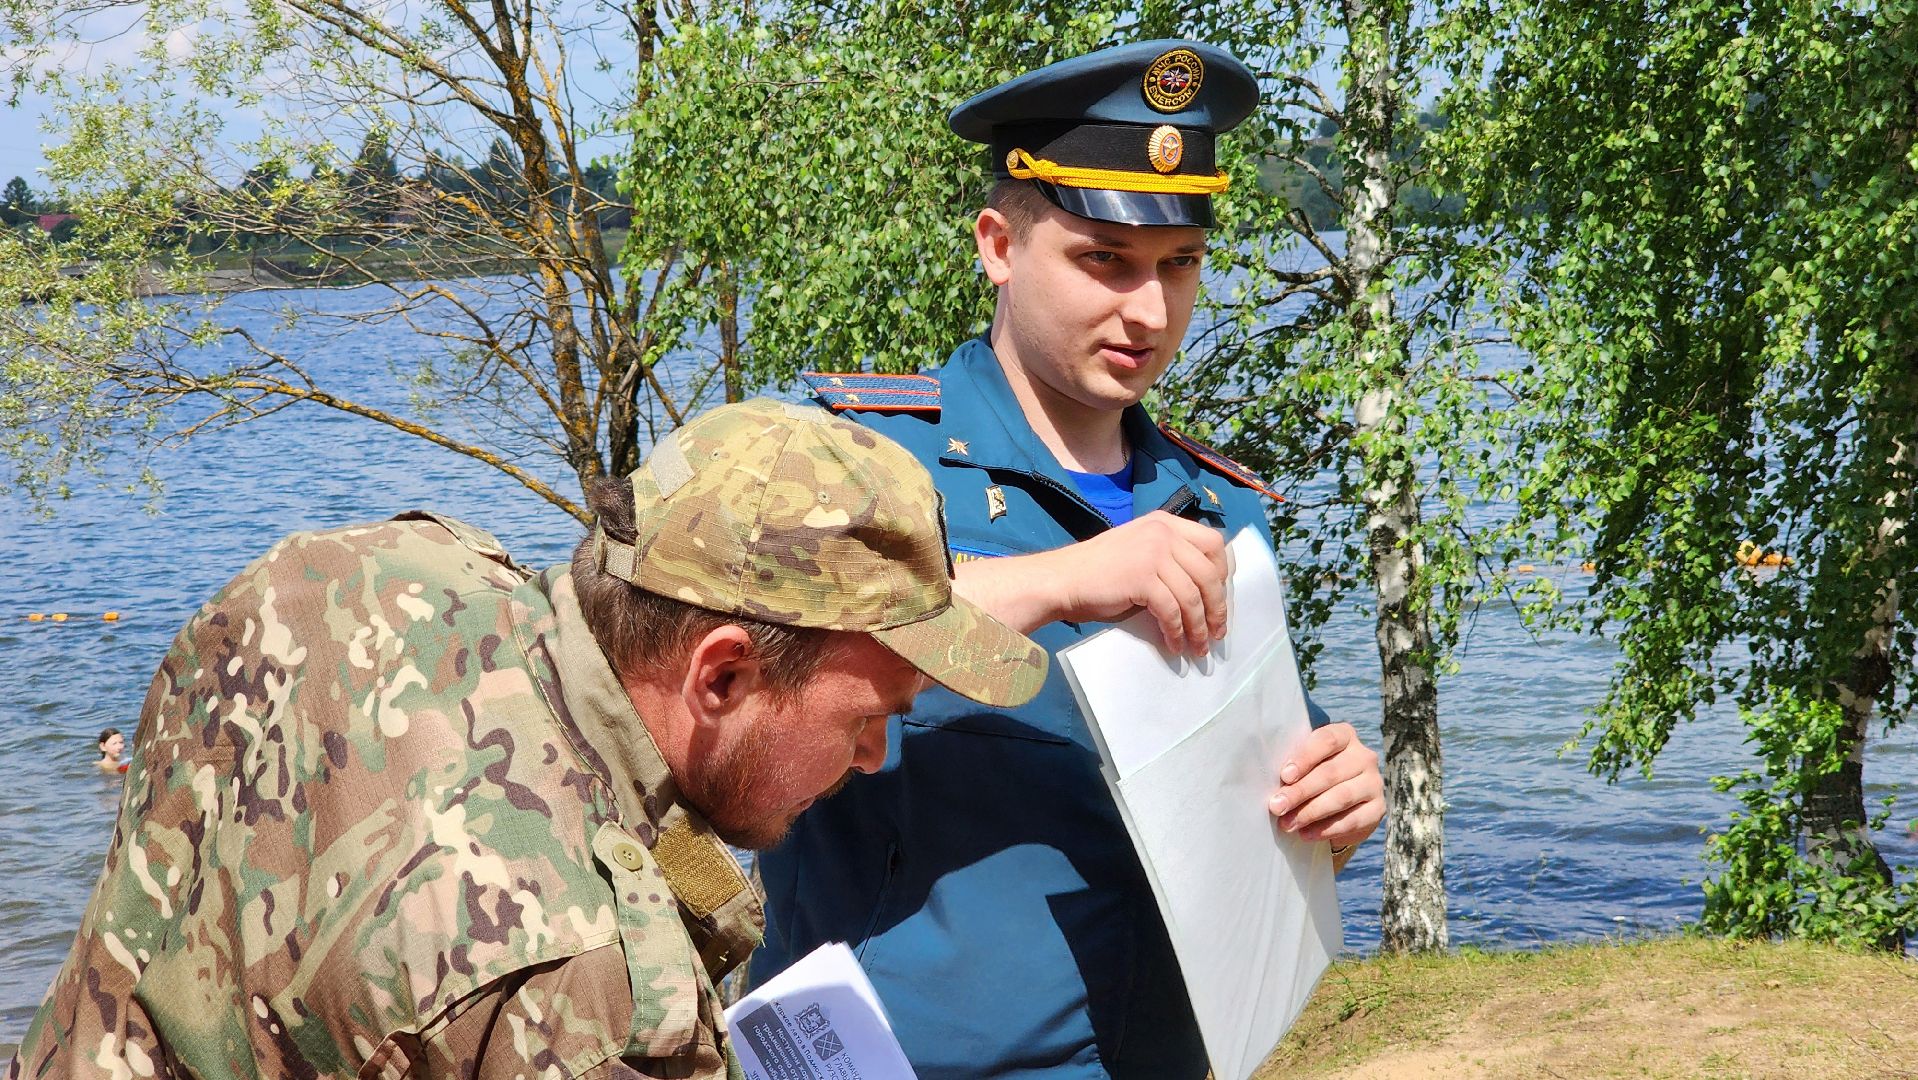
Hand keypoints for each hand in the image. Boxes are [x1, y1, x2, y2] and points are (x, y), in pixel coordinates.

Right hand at [953, 511, 1228, 654]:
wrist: (1062, 579)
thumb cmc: (1097, 572)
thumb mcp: (1140, 553)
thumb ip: (1170, 560)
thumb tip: (1204, 592)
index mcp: (1165, 523)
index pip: (1213, 543)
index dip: (1223, 574)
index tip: (1219, 599)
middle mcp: (1163, 532)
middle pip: (1209, 572)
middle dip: (1218, 607)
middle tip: (1217, 632)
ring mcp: (1154, 553)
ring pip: (1194, 595)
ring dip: (1200, 627)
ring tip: (1199, 648)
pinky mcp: (1143, 578)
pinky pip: (1172, 611)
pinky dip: (1177, 632)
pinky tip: (1174, 645)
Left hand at [1267, 723, 1383, 848]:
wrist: (1339, 804)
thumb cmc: (1313, 775)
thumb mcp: (1304, 765)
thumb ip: (1294, 770)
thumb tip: (1275, 789)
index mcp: (1344, 736)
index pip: (1326, 741)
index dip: (1305, 758)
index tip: (1285, 776)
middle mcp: (1364, 757)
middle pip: (1330, 773)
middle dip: (1300, 792)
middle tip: (1277, 806)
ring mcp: (1374, 783)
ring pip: (1341, 797)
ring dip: (1310, 812)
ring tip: (1288, 824)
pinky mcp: (1378, 809)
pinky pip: (1352, 820)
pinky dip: (1326, 829)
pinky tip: (1306, 834)